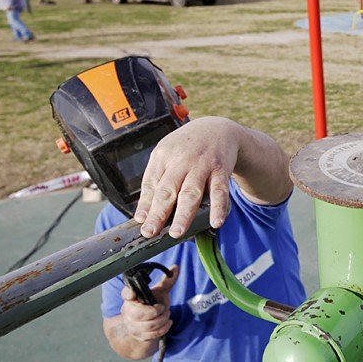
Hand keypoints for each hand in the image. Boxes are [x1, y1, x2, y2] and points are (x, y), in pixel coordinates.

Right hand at [119, 265, 178, 340]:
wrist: (146, 326)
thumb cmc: (152, 305)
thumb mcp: (159, 292)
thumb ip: (167, 281)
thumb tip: (176, 267)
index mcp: (131, 298)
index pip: (126, 294)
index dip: (129, 294)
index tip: (133, 293)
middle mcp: (128, 311)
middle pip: (138, 314)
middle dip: (155, 312)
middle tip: (163, 308)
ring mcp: (132, 325)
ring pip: (147, 326)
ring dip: (162, 320)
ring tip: (167, 315)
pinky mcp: (138, 335)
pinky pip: (151, 334)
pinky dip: (163, 328)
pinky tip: (167, 323)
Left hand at [135, 117, 240, 237]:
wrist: (217, 129)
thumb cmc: (187, 148)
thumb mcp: (167, 156)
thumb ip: (156, 182)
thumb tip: (143, 213)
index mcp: (163, 156)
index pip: (151, 184)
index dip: (145, 205)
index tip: (142, 222)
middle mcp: (181, 160)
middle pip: (168, 190)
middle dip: (158, 212)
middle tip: (150, 232)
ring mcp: (202, 165)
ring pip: (191, 193)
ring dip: (184, 214)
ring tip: (176, 232)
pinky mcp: (221, 170)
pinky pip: (220, 191)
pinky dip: (219, 207)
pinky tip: (216, 222)